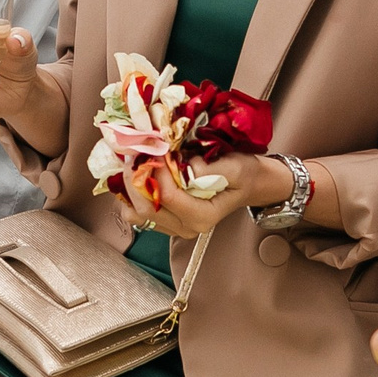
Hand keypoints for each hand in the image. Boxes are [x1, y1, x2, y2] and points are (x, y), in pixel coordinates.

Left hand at [117, 155, 272, 240]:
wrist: (248, 184)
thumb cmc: (243, 175)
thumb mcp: (236, 167)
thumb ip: (212, 169)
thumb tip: (186, 166)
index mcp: (203, 217)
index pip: (169, 197)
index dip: (157, 172)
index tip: (155, 149)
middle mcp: (186, 228)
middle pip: (147, 209)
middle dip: (136, 179)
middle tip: (135, 153)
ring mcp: (174, 228)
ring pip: (137, 213)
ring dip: (129, 188)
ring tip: (133, 163)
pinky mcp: (165, 222)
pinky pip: (138, 213)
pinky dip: (131, 194)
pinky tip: (136, 175)